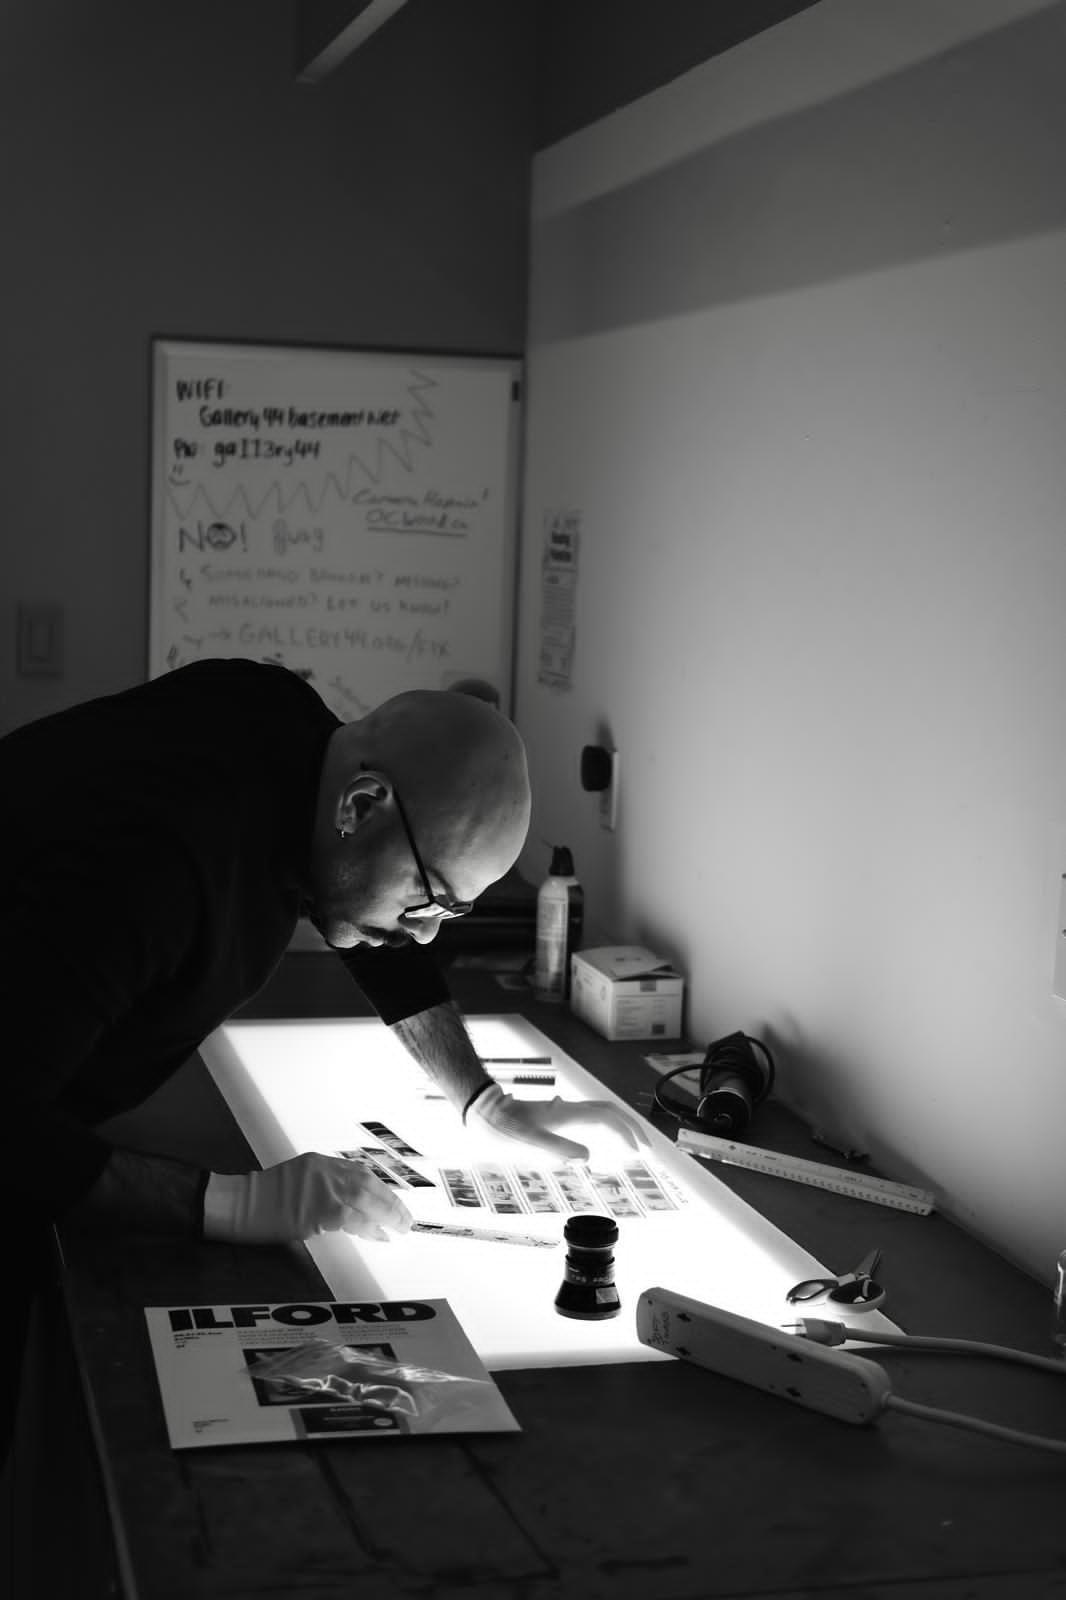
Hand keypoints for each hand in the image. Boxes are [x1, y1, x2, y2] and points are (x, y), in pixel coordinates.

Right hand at [203, 1152, 412, 1244]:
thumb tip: (350, 1207)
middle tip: (406, 1218)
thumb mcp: (296, 1181)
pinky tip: (379, 1236)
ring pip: (365, 1199)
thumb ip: (322, 1187)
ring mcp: (321, 1190)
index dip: (381, 1188)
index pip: (360, 1173)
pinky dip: (368, 1228)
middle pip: (368, 1184)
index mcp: (320, 1162)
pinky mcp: (317, 1212)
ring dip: (386, 1214)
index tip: (394, 1202)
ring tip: (400, 1227)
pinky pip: (351, 1220)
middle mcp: (325, 1171)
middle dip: (390, 1201)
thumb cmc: (262, 1198)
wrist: (237, 1204)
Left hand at [466, 1084, 651, 1163]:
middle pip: (609, 1112)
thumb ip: (557, 1148)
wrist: (481, 1109)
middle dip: (630, 1129)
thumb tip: (588, 1158)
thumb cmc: (500, 1127)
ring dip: (619, 1129)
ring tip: (630, 1148)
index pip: (607, 1119)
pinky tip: (597, 1146)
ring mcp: (561, 1112)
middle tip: (646, 1150)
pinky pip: (587, 1119)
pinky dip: (602, 1130)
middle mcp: (568, 1110)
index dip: (626, 1135)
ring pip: (600, 1114)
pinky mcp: (553, 1116)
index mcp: (566, 1115)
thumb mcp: (526, 1141)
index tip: (639, 1153)